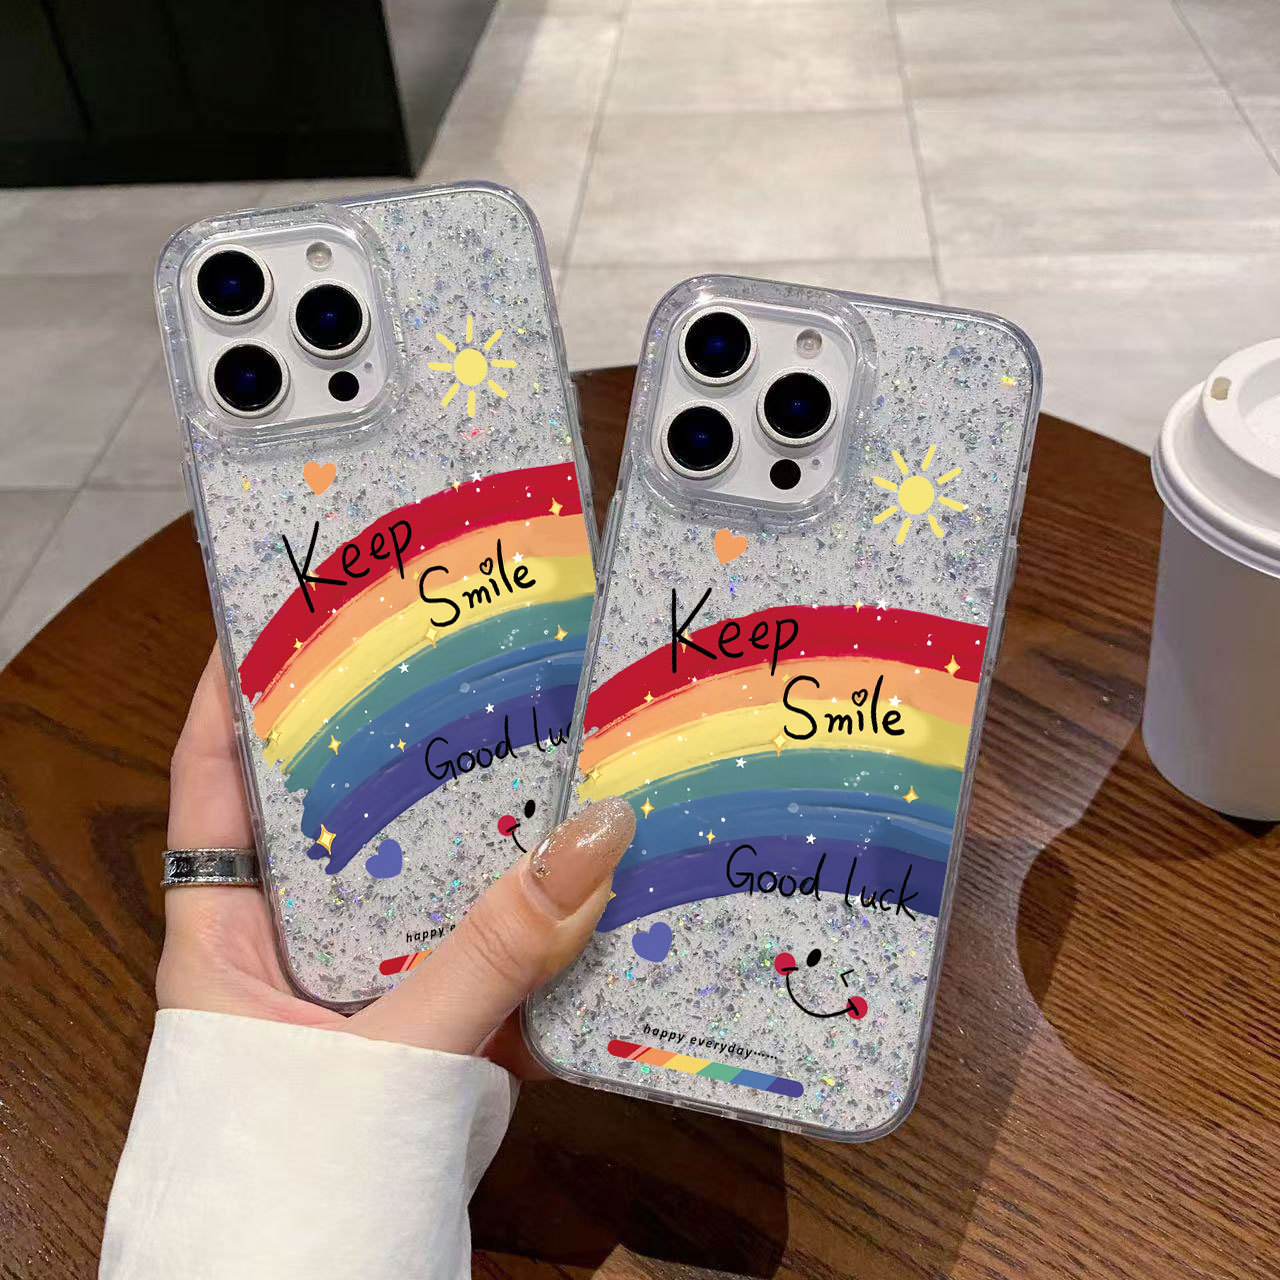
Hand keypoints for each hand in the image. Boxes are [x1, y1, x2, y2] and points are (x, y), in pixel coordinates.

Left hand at [158, 649, 634, 1075]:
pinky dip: (525, 926)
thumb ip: (494, 955)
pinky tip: (587, 887)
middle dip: (393, 747)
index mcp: (224, 938)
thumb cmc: (289, 1191)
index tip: (291, 611)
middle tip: (464, 666)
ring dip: (477, 838)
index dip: (236, 692)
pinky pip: (475, 956)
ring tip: (543, 752)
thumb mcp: (388, 1057)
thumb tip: (599, 837)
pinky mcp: (421, 1038)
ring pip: (419, 888)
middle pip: (335, 819)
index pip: (211, 781)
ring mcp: (357, 997)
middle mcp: (288, 954)